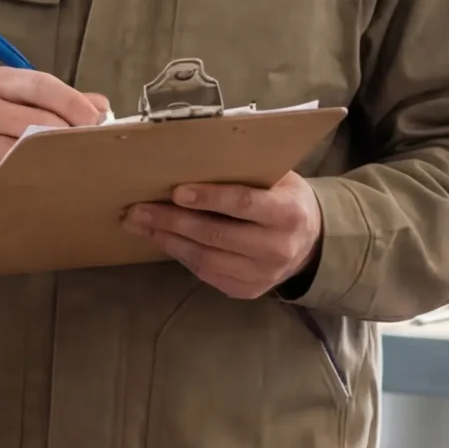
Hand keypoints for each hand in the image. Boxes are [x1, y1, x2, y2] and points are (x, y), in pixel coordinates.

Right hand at [0, 66, 108, 216]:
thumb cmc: (7, 126)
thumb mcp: (29, 103)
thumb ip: (66, 102)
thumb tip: (104, 112)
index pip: (41, 85)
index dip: (74, 103)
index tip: (98, 121)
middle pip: (38, 121)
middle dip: (69, 136)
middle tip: (91, 148)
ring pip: (28, 154)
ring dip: (57, 162)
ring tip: (74, 166)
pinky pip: (16, 179)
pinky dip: (38, 183)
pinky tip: (51, 184)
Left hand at [123, 169, 321, 298]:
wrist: (310, 244)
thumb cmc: (284, 199)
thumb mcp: (278, 178)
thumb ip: (246, 171)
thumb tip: (193, 157)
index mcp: (287, 213)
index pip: (243, 204)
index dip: (209, 198)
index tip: (176, 192)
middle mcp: (277, 248)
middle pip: (216, 235)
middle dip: (172, 221)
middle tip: (138, 210)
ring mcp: (262, 274)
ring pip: (205, 258)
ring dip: (167, 240)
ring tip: (139, 224)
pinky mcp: (247, 290)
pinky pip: (206, 272)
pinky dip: (180, 254)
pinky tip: (161, 239)